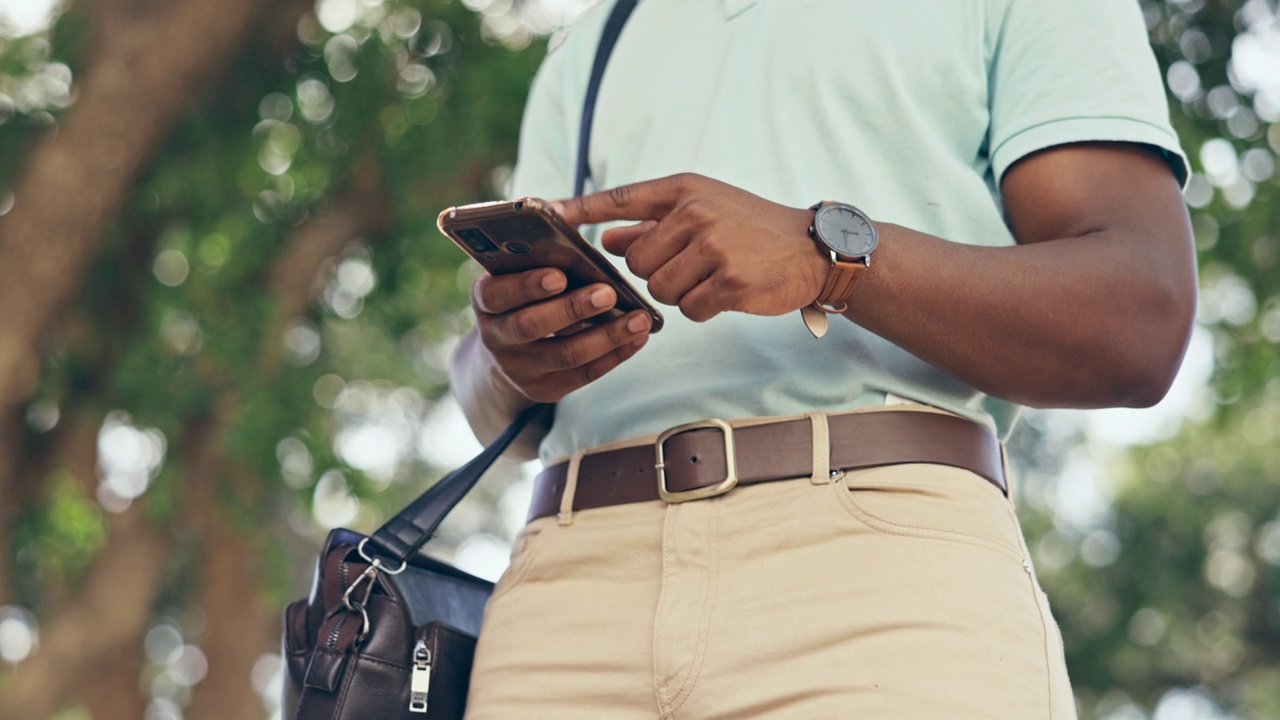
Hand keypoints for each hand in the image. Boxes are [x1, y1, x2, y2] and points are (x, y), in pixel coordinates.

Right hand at [470, 268, 652, 402]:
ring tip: (639, 318)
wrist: (507, 352)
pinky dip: (615, 355)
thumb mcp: (518, 275)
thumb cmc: (525, 297)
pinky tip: (638, 337)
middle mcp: (495, 337)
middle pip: (531, 326)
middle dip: (572, 309)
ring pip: (564, 354)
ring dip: (606, 336)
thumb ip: (538, 258)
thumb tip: (577, 235)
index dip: (526, 286)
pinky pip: (583, 374)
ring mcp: (518, 369)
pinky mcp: (543, 390)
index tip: (559, 275)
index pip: (497, 294)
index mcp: (485, 300)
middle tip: (608, 294)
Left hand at [555, 173, 828, 321]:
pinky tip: (727, 292)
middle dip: (656, 273)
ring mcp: (714, 247)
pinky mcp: (730, 282)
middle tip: (692, 266)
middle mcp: (696, 213)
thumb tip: (606, 241)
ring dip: (681, 293)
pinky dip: (703, 308)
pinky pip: (689, 309)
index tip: (542, 211)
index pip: (620, 198)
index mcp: (684, 189)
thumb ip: (652, 225)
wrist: (813, 250)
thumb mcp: (703, 212)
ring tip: (712, 277)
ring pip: (660, 290)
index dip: (579, 208)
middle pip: (637, 263)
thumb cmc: (751, 229)